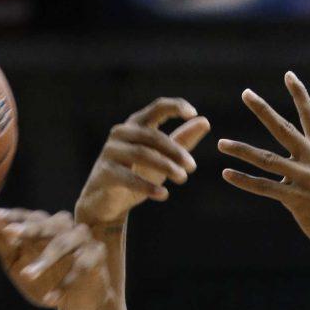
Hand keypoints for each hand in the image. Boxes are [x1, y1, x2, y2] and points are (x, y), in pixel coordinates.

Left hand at [0, 209, 111, 309]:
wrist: (74, 302)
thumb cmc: (45, 277)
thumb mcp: (16, 261)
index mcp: (44, 225)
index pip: (27, 216)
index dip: (10, 216)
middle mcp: (64, 227)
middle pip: (47, 223)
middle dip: (28, 228)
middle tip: (9, 234)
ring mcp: (82, 240)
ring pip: (63, 243)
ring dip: (45, 259)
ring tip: (27, 275)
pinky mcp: (97, 257)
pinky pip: (82, 266)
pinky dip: (66, 283)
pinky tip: (51, 299)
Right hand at [75, 97, 210, 227]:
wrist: (106, 202)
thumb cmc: (136, 174)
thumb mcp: (162, 158)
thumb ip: (182, 140)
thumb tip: (205, 122)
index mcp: (136, 125)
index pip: (157, 108)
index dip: (175, 107)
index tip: (193, 112)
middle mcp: (121, 133)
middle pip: (152, 136)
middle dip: (175, 151)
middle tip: (192, 167)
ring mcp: (111, 151)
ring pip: (142, 154)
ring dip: (165, 166)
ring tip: (182, 179)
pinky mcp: (105, 172)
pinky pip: (129, 177)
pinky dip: (147, 186)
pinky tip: (163, 194)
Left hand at [218, 72, 309, 259]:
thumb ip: (309, 161)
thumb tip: (284, 163)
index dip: (300, 94)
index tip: (288, 74)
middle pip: (283, 129)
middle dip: (263, 110)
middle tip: (246, 93)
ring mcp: (305, 179)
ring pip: (266, 159)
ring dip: (241, 150)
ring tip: (221, 143)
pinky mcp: (295, 200)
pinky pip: (264, 187)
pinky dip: (244, 181)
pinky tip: (227, 174)